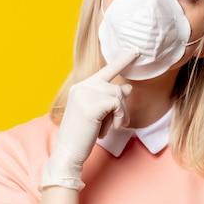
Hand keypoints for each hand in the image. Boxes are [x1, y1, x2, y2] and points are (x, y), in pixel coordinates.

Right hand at [40, 48, 137, 189]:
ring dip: (121, 114)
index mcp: (80, 88)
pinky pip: (117, 104)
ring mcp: (85, 94)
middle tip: (118, 123)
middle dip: (122, 106)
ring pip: (118, 95)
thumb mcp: (99, 115)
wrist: (68, 153)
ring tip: (113, 127)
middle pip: (115, 87)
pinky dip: (120, 117)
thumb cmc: (83, 137)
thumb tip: (127, 86)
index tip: (134, 50)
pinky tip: (112, 128)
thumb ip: (111, 99)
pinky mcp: (91, 105)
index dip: (121, 61)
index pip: (105, 71)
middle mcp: (81, 87)